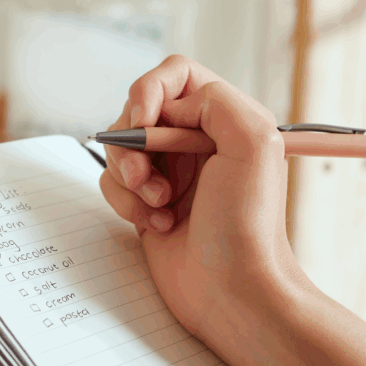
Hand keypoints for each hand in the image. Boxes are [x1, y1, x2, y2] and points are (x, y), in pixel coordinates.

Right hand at [99, 55, 301, 355]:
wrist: (232, 291)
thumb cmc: (247, 225)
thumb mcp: (253, 141)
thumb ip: (214, 100)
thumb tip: (168, 107)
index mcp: (227, 119)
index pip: (176, 74)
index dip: (152, 91)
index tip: (147, 122)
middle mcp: (197, 142)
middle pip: (139, 110)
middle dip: (134, 143)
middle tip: (147, 177)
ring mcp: (171, 173)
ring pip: (120, 148)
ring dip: (130, 177)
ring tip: (159, 205)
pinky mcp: (147, 204)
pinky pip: (113, 184)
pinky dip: (126, 203)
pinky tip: (157, 225)